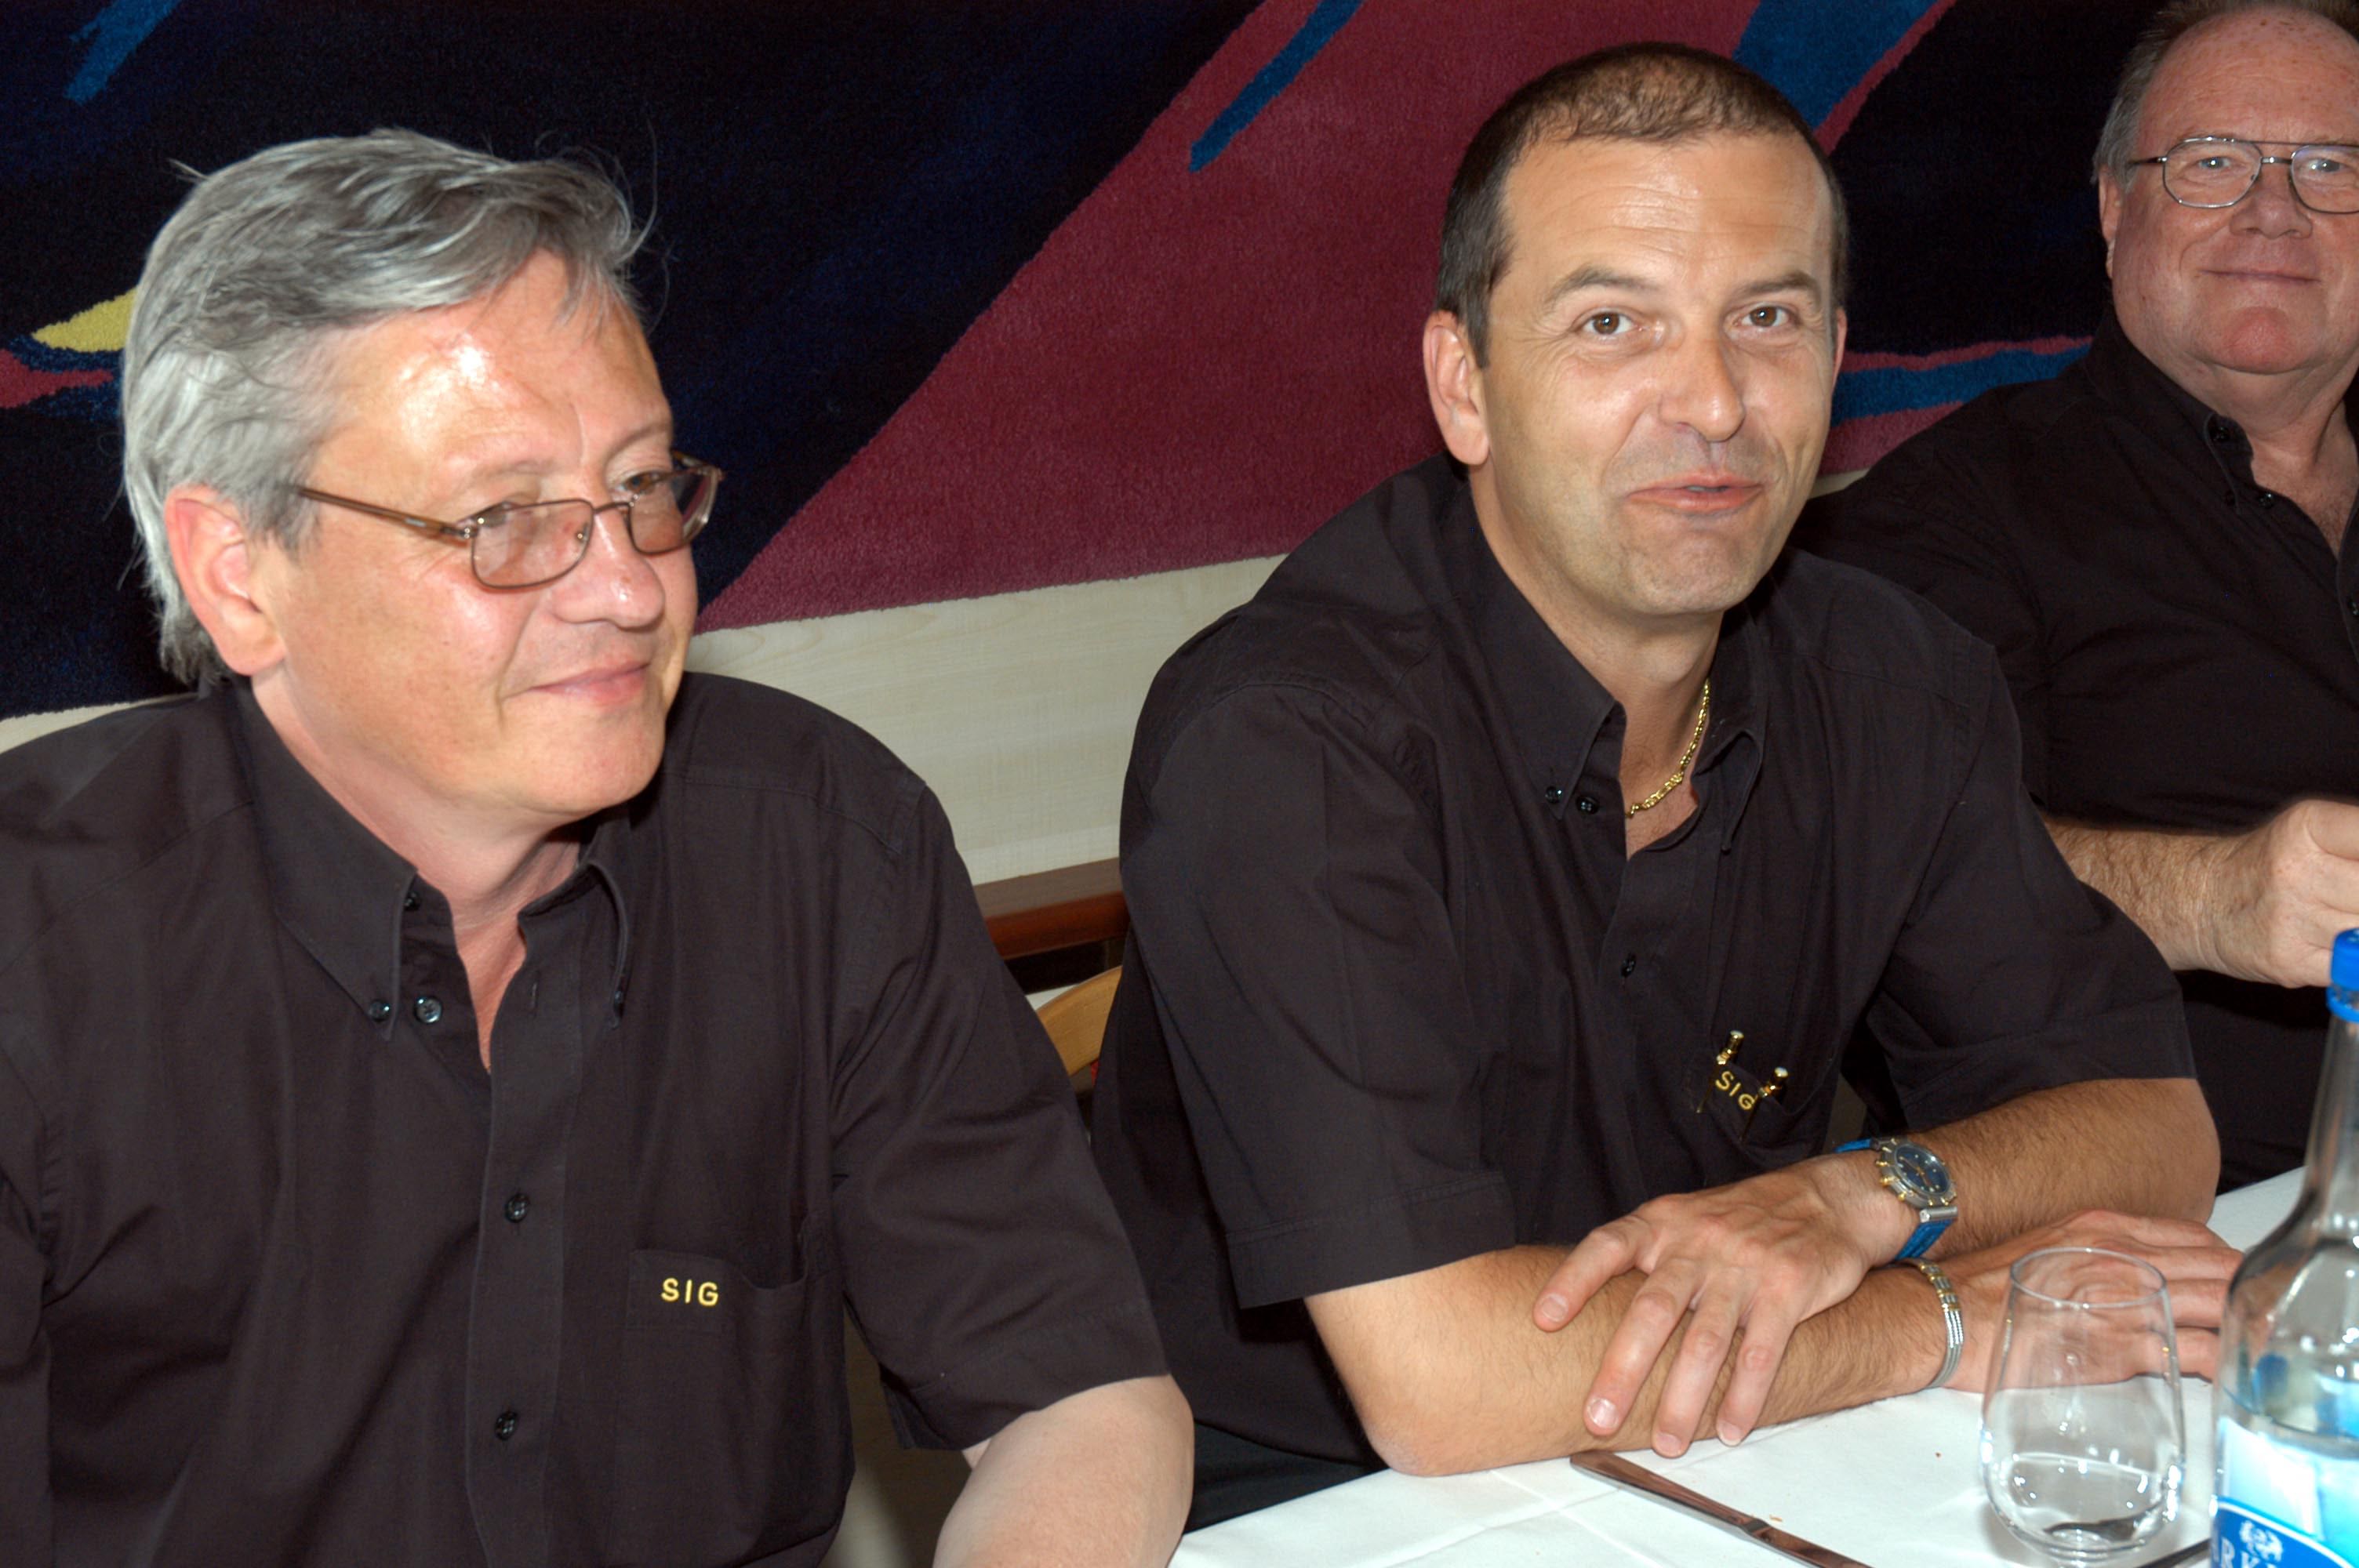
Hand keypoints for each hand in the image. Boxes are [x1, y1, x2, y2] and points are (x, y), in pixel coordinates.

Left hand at [1532, 1161, 1887, 1455]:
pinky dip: (1744, 1396)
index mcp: (1663, 1223)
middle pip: (1652, 1310)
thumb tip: (1586, 1313)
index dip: (1572, 1280)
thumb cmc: (1740, 1219)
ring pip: (1706, 1341)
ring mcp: (1744, 1266)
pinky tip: (1728, 1429)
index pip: (1606, 1246)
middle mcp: (1698, 1243)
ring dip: (1682, 1399)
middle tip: (1598, 1419)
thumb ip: (1644, 1257)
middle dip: (1623, 1370)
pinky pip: (1762, 1351)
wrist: (1826, 1199)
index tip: (1543, 1318)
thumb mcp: (1684, 1219)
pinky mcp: (1789, 1288)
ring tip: (1666, 1443)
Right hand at [1940, 1210, 2238, 1389]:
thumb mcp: (2042, 1249)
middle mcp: (2122, 1256)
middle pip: (2217, 1266)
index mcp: (2102, 1227)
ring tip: (2251, 1343)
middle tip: (2257, 1313)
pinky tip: (2225, 1371)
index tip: (2226, 1278)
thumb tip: (2115, 1278)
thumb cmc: (1981, 1289)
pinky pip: (2196, 1351)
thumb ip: (2088, 1257)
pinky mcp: (2123, 1345)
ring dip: (2244, 1324)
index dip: (2220, 1258)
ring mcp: (2126, 1298)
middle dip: (2246, 1290)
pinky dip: (2221, 1361)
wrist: (1942, 1315)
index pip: (2192, 1235)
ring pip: (2219, 1304)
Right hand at [2201, 798, 2358, 985]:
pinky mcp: (2289, 959)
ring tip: (2347, 917)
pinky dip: (2358, 960)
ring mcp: (2291, 918)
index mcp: (2310, 826)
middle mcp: (2297, 869)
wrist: (2200, 900)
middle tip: (2357, 903)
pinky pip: (2355, 967)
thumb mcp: (2316, 832)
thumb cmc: (2274, 864)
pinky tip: (2345, 946)